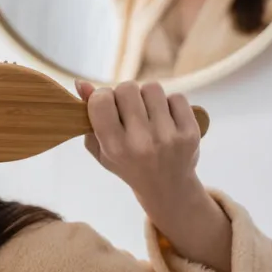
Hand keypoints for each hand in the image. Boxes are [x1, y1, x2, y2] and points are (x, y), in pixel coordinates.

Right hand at [74, 80, 200, 198]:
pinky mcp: (190, 133)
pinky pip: (176, 97)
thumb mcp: (100, 148)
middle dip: (124, 93)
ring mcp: (168, 137)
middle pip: (127, 88)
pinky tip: (165, 119)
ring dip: (147, 96)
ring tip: (147, 113)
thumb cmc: (126, 163)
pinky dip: (169, 103)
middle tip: (127, 109)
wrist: (166, 188)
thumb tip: (81, 83)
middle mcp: (141, 142)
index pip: (101, 101)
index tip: (105, 105)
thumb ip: (87, 117)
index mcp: (115, 147)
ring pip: (152, 88)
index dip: (101, 96)